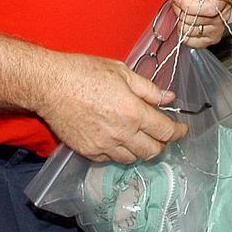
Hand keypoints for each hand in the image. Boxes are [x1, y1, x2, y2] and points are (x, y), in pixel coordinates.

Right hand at [36, 53, 187, 162]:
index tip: (182, 129)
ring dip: (140, 149)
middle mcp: (122, 134)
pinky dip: (118, 152)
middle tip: (160, 133)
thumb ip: (148, 89)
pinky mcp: (88, 152)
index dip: (178, 132)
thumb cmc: (84, 72)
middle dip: (162, 143)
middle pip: (152, 151)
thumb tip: (169, 98)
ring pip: (133, 159)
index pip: (165, 131)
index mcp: (133, 112)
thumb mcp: (121, 71)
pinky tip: (116, 139)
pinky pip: (111, 159)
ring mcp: (104, 146)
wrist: (50, 85)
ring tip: (138, 136)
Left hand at [172, 0, 231, 47]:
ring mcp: (218, 27)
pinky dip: (184, 33)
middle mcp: (225, 12)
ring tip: (182, 8)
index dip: (190, 5)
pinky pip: (193, 42)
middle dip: (183, 10)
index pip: (211, 8)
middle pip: (201, 22)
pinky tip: (184, 20)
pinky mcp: (210, 37)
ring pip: (194, 32)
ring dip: (182, 21)